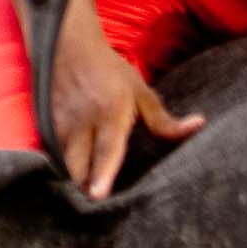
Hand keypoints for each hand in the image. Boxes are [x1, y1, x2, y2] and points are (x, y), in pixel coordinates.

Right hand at [51, 17, 203, 198]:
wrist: (70, 48)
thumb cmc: (111, 72)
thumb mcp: (141, 92)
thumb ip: (164, 119)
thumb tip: (198, 126)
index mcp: (110, 113)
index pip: (106, 149)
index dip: (102, 174)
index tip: (98, 195)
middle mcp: (83, 122)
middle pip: (78, 165)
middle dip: (86, 185)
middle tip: (99, 199)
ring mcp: (62, 124)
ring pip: (66, 162)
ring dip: (77, 177)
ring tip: (89, 189)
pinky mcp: (48, 125)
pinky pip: (57, 153)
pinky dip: (67, 164)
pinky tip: (78, 170)